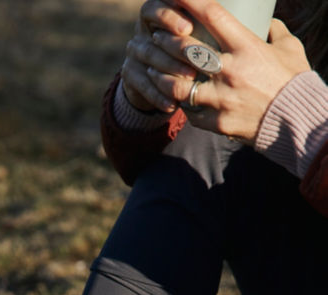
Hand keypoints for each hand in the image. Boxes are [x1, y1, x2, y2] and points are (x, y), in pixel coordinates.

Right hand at [121, 1, 196, 112]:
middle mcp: (142, 30)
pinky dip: (159, 95)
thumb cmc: (186, 51)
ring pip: (150, 58)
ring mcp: (134, 52)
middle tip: (196, 55)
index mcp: (156, 14)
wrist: (157, 79)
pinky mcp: (129, 74)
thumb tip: (216, 17)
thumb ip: (201, 24)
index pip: (156, 7)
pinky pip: (143, 85)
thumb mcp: (193, 35)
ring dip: (171, 69)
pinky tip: (174, 104)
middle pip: (156, 35)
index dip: (170, 16)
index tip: (188, 27)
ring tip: (191, 78)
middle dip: (176, 45)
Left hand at [148, 0, 310, 141]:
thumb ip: (273, 31)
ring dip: (163, 77)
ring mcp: (221, 99)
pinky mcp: (217, 123)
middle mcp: (230, 71)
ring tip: (156, 71)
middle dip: (167, 41)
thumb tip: (263, 21)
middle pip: (186, 50)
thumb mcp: (289, 48)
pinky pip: (191, 113)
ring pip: (178, 86)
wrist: (297, 122)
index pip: (213, 15)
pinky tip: (177, 99)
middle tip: (158, 37)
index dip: (190, 1)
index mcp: (246, 47)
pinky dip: (183, 105)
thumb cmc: (294, 81)